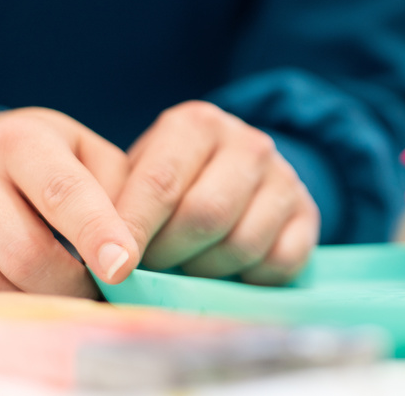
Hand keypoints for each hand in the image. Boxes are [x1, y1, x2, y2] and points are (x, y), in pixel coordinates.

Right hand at [0, 108, 139, 301]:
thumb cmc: (61, 164)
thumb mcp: (96, 159)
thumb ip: (122, 195)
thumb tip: (129, 251)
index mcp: (23, 141)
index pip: (63, 192)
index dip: (96, 233)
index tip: (123, 267)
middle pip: (23, 252)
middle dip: (70, 285)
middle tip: (97, 294)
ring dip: (29, 305)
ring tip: (60, 300)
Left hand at [115, 101, 318, 284]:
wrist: (234, 175)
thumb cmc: (170, 183)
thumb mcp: (139, 175)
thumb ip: (118, 205)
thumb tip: (96, 255)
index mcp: (197, 124)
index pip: (161, 182)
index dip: (132, 229)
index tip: (111, 267)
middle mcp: (247, 142)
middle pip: (205, 214)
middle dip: (169, 254)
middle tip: (150, 269)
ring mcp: (285, 177)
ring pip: (242, 243)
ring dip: (207, 271)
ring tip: (188, 268)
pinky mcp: (309, 215)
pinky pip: (280, 262)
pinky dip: (250, 280)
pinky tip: (230, 273)